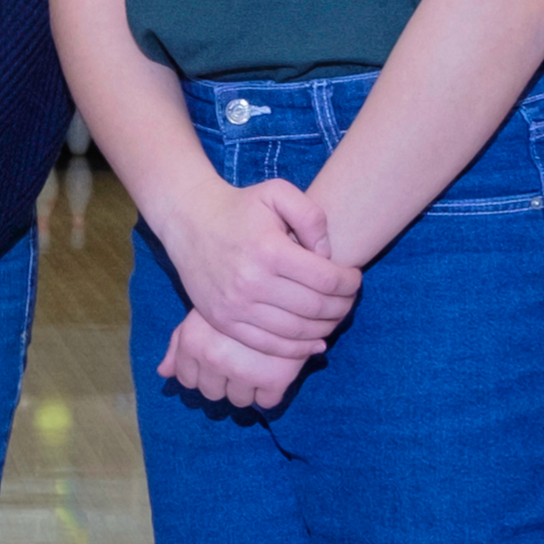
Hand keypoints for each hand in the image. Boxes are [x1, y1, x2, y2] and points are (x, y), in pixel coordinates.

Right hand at [156, 176, 357, 356]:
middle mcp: (252, 282)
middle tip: (349, 300)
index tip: (354, 278)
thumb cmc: (239, 206)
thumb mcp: (277, 193)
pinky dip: (296, 349)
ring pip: (295, 331)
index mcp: (269, 251)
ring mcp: (236, 306)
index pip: (326, 280)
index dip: (349, 283)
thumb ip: (311, 216)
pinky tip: (314, 342)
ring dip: (324, 329)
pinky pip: (268, 345)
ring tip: (334, 317)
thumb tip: (326, 254)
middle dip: (342, 307)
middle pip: (315, 309)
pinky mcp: (223, 321)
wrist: (189, 222)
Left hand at [159, 306, 309, 410]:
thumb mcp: (203, 312)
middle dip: (223, 381)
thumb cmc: (237, 296)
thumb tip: (163, 373)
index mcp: (192, 341)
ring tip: (257, 364)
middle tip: (241, 361)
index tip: (218, 360)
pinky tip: (274, 370)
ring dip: (246, 388)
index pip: (187, 379)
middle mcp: (214, 358)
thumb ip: (179, 342)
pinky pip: (266, 402)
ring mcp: (244, 370)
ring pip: (238, 399)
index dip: (202, 372)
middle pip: (211, 393)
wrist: (286, 282)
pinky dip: (270, 392)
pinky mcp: (275, 377)